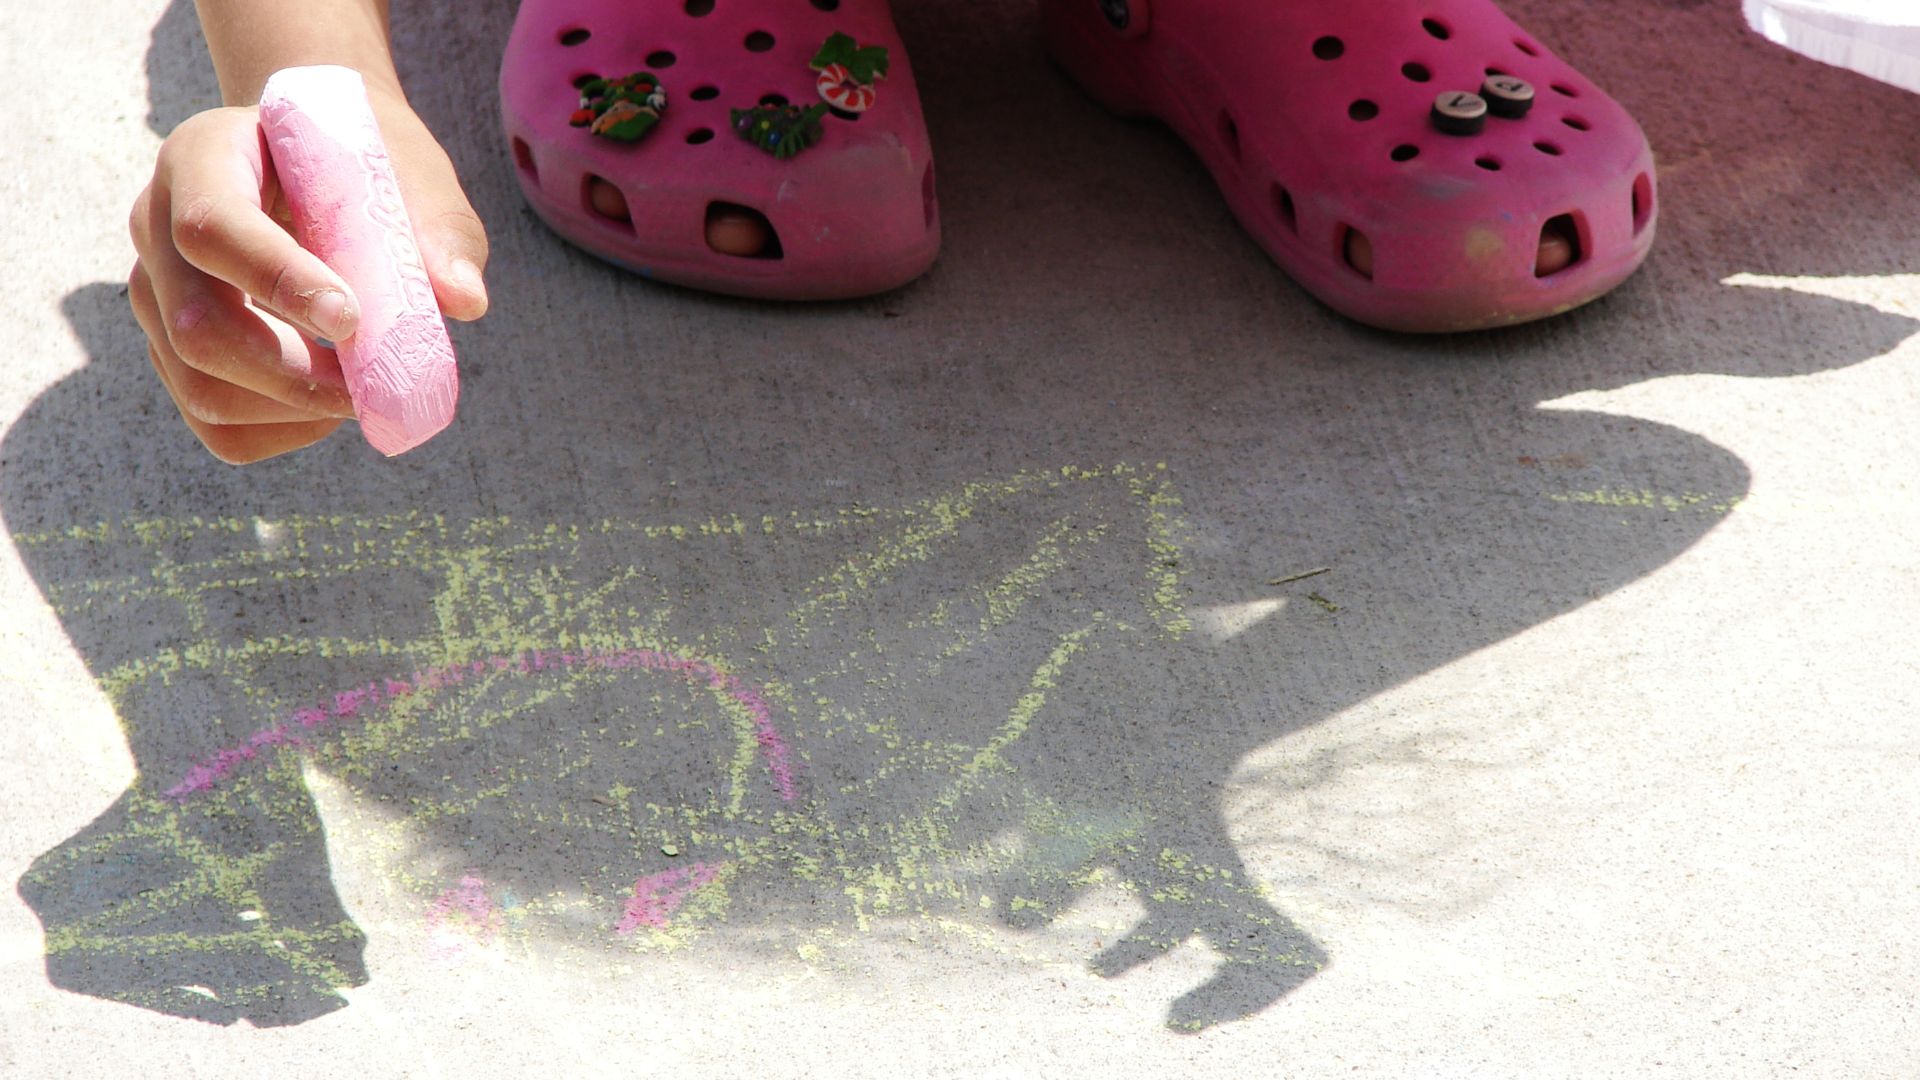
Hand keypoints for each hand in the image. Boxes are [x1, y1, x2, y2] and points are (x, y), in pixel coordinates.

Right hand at [128, 88, 488, 462]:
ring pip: (201, 387)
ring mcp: (157, 292)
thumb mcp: (406, 170)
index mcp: (203, 158)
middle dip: (292, 372)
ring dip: (293, 410)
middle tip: (371, 383)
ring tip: (362, 389)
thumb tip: (464, 300)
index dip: (280, 282)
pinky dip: (282, 432)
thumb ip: (438, 227)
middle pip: (195, 327)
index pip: (214, 229)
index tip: (352, 317)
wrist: (316, 161)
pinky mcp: (174, 349)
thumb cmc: (364, 161)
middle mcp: (156, 225)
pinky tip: (331, 403)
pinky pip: (215, 424)